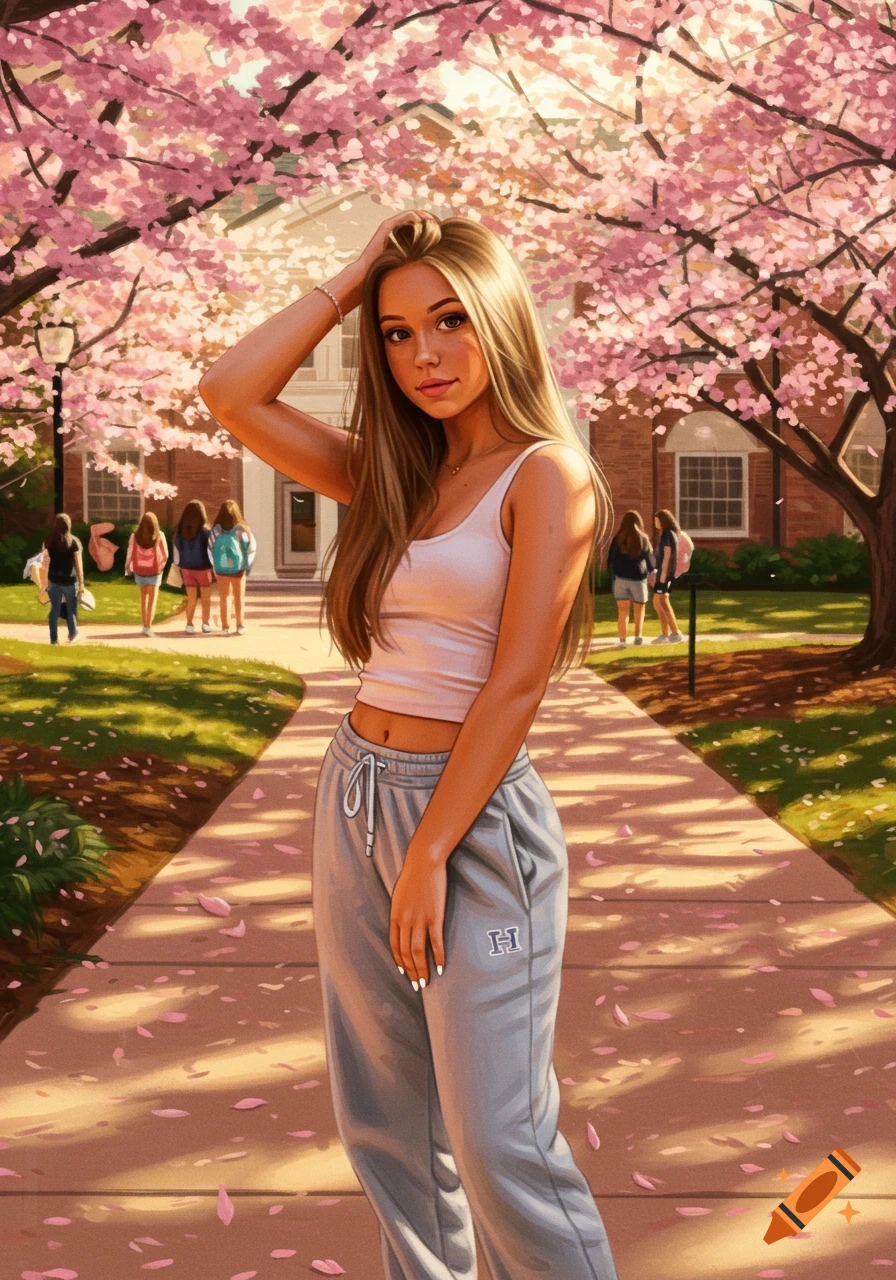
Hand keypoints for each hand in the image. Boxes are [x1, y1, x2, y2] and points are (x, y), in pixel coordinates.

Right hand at [357, 209, 438, 274]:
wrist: (367, 272)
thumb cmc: (385, 271)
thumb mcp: (404, 262)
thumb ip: (414, 256)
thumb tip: (431, 261)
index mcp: (398, 233)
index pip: (415, 222)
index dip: (427, 222)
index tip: (438, 228)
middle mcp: (393, 227)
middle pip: (414, 215)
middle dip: (427, 217)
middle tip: (438, 223)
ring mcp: (389, 225)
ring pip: (410, 214)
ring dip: (423, 215)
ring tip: (433, 221)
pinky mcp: (386, 227)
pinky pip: (404, 216)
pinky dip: (415, 217)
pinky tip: (423, 222)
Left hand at [389, 848, 446, 989]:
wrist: (424, 862)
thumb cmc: (412, 875)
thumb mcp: (399, 895)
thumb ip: (400, 911)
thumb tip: (403, 923)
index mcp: (395, 916)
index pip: (394, 946)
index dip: (399, 962)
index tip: (404, 973)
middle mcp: (405, 921)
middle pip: (405, 953)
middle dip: (411, 971)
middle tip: (417, 985)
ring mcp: (420, 920)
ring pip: (418, 951)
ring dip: (422, 969)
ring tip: (426, 982)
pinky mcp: (435, 917)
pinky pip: (435, 942)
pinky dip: (437, 957)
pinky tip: (440, 967)